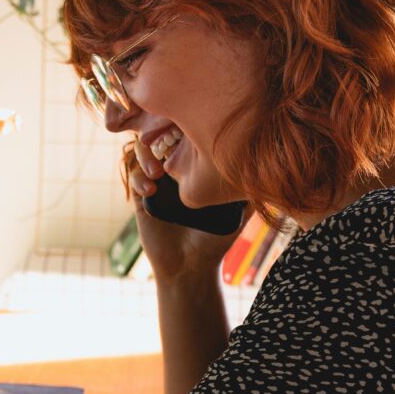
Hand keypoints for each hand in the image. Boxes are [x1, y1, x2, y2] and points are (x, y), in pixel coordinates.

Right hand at [125, 137, 251, 284]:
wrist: (191, 267)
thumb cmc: (215, 240)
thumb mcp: (236, 212)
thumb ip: (244, 188)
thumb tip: (260, 163)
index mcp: (195, 168)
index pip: (185, 135)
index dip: (181, 126)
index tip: (188, 131)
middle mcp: (175, 170)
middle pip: (161, 135)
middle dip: (159, 135)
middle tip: (166, 148)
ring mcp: (157, 182)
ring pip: (142, 151)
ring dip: (145, 154)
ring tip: (156, 172)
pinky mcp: (142, 198)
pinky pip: (134, 176)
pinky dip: (139, 178)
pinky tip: (151, 190)